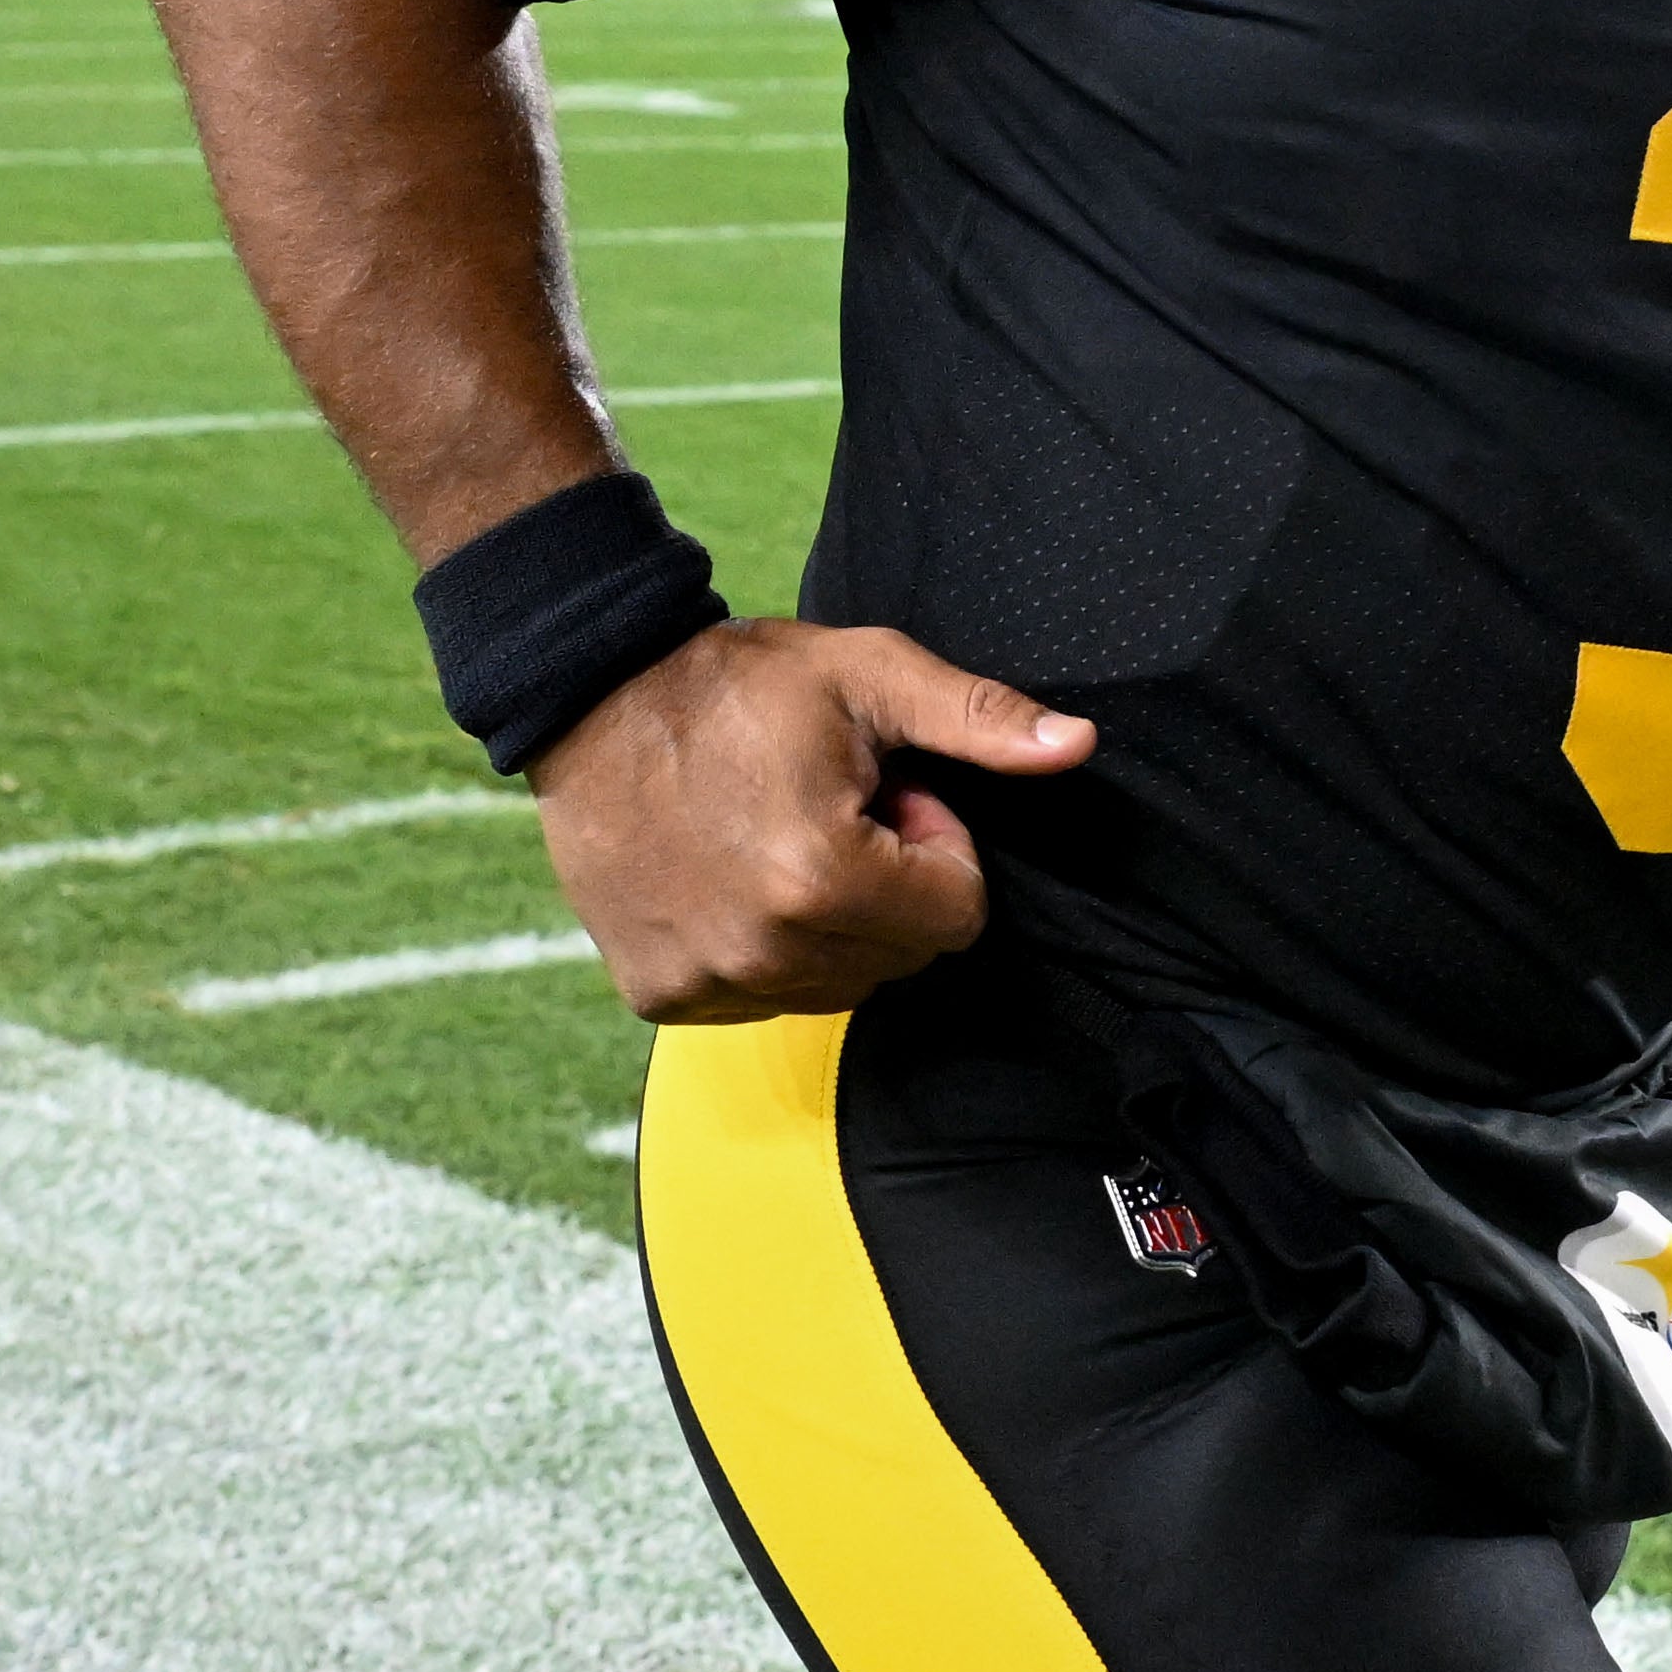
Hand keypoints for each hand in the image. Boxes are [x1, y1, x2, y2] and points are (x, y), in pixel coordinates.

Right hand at [526, 611, 1092, 1023]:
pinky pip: (762, 997)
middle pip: (901, 957)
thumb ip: (979, 720)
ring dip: (829, 922)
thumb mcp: (869, 675)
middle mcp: (762, 950)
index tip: (884, 795)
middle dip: (889, 886)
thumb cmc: (738, 681)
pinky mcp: (660, 994)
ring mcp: (705, 980)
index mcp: (823, 879)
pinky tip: (729, 874)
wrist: (592, 695)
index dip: (936, 846)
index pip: (957, 916)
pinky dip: (765, 948)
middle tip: (830, 809)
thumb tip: (1079, 746)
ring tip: (778, 835)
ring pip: (836, 985)